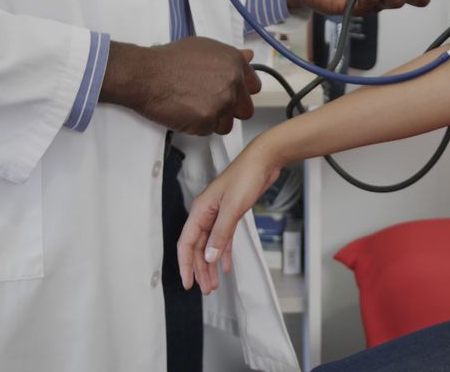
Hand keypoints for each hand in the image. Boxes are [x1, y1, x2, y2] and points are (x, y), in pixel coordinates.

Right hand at [99, 37, 261, 134]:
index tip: (230, 94)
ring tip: (192, 107)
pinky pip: (207, 131)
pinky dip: (195, 127)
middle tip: (208, 104)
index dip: (240, 92)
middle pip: (244, 110)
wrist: (146, 74)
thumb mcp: (203, 47)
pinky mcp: (207, 120)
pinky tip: (184, 112)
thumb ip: (230, 56)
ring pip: (226, 124)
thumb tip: (249, 57)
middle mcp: (233, 82)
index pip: (254, 87)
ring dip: (212, 121)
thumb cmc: (169, 60)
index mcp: (235, 63)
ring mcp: (222, 102)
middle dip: (229, 111)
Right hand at [177, 142, 283, 293]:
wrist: (264, 162)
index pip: (187, 243)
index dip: (185, 264)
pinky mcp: (230, 215)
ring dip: (211, 265)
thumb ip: (220, 234)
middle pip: (198, 248)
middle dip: (200, 269)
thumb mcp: (232, 208)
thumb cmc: (245, 176)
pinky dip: (224, 253)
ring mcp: (218, 215)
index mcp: (200, 211)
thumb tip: (209, 256)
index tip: (188, 282)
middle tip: (206, 288)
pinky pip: (223, 239)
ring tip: (214, 283)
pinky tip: (226, 267)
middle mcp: (206, 214)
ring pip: (210, 246)